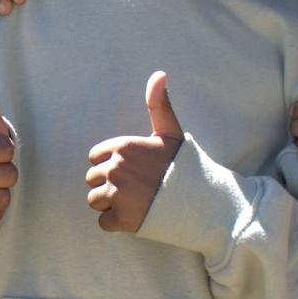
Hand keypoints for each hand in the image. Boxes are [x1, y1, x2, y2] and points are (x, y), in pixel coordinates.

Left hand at [85, 71, 184, 232]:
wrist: (205, 201)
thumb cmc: (186, 167)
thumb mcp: (171, 132)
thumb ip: (158, 104)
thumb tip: (159, 73)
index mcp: (122, 146)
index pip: (94, 158)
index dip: (111, 166)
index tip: (133, 171)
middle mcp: (116, 168)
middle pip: (92, 180)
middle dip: (110, 186)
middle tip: (138, 189)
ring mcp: (118, 195)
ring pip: (95, 201)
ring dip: (111, 205)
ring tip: (136, 202)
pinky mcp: (123, 220)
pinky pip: (104, 223)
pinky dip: (117, 224)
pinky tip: (137, 216)